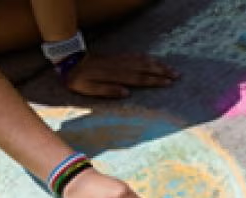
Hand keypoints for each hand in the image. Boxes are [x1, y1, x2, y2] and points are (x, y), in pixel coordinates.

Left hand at [64, 53, 178, 98]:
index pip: (139, 78)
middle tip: (177, 75)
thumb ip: (107, 90)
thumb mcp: (88, 88)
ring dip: (157, 64)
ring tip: (171, 68)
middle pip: (145, 68)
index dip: (154, 80)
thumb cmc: (77, 78)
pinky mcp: (117, 57)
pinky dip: (146, 58)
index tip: (168, 82)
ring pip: (142, 61)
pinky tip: (154, 60)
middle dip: (162, 71)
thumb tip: (126, 93)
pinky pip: (135, 56)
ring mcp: (119, 60)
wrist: (68, 59)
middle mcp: (120, 67)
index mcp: (115, 76)